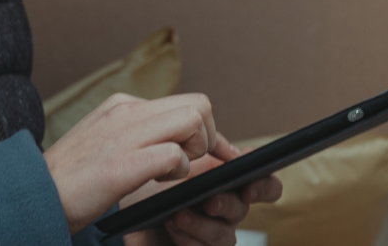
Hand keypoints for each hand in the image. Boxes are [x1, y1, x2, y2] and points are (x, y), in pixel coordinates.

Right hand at [43, 93, 224, 233]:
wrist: (32, 197)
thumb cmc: (73, 180)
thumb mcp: (109, 144)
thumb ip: (142, 136)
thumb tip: (180, 143)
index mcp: (123, 106)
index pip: (188, 102)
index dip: (210, 131)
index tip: (219, 152)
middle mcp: (126, 112)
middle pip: (200, 105)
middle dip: (208, 137)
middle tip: (190, 162)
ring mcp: (123, 135)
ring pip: (193, 121)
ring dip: (195, 150)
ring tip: (172, 171)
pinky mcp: (120, 164)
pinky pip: (174, 155)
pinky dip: (178, 170)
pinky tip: (160, 181)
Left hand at [121, 136, 283, 245]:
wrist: (123, 209)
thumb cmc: (152, 184)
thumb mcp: (176, 158)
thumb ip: (205, 150)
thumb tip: (235, 151)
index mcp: (228, 183)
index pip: (265, 184)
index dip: (264, 186)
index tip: (248, 187)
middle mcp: (226, 209)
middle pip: (244, 209)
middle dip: (227, 204)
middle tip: (209, 201)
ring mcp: (212, 233)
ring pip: (225, 235)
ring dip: (201, 224)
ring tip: (177, 213)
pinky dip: (188, 238)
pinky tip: (170, 225)